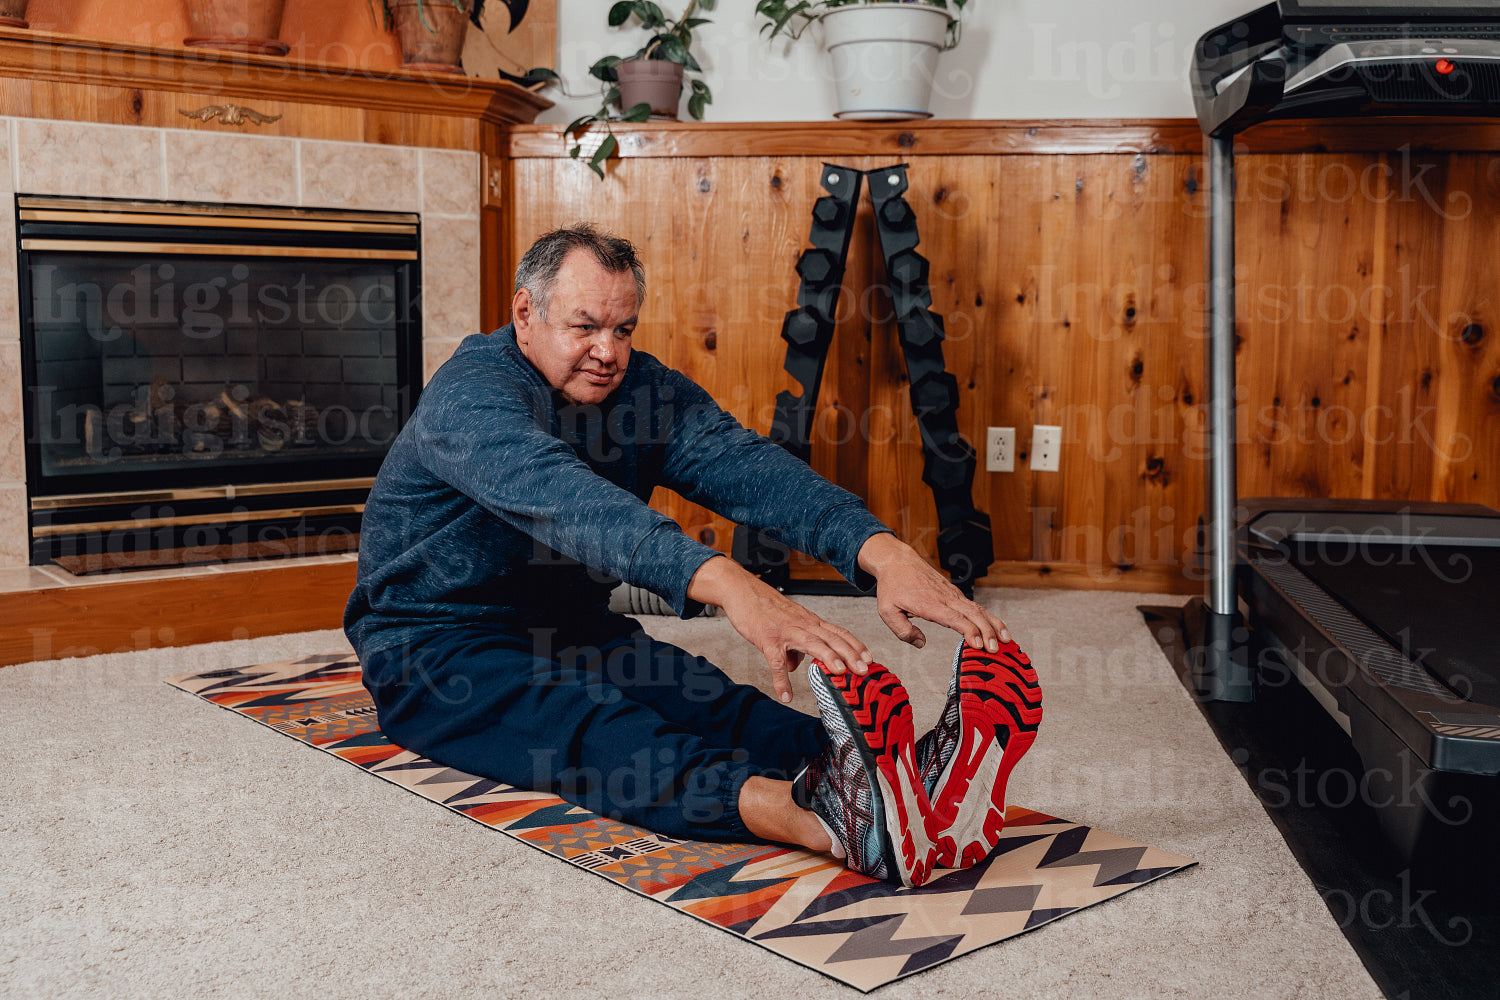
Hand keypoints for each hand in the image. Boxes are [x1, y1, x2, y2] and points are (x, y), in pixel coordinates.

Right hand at [686, 556, 871, 703]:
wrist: (742, 591)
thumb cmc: (764, 607)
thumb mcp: (787, 624)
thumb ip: (794, 646)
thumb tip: (794, 666)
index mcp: (810, 622)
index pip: (839, 633)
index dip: (856, 646)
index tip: (870, 660)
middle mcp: (803, 625)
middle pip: (832, 638)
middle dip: (850, 654)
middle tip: (864, 671)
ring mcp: (786, 631)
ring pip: (812, 643)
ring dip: (828, 658)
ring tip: (840, 674)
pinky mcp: (767, 639)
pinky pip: (775, 661)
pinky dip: (781, 679)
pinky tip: (786, 694)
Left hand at [857, 532, 1013, 651]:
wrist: (897, 561)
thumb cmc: (892, 585)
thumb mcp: (887, 611)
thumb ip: (902, 630)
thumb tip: (921, 643)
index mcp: (929, 604)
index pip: (955, 619)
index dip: (969, 632)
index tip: (979, 645)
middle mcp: (945, 598)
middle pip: (973, 614)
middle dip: (988, 632)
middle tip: (996, 649)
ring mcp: (952, 594)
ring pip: (978, 609)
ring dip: (994, 625)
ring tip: (1006, 640)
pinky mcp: (954, 593)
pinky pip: (975, 606)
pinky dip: (989, 618)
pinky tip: (997, 628)